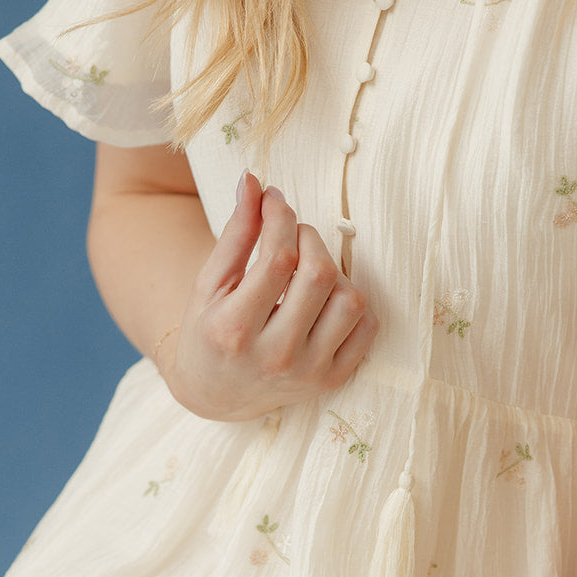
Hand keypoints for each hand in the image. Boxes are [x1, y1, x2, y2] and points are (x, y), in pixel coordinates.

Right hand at [164, 173, 377, 420]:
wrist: (215, 394)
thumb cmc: (209, 330)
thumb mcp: (210, 283)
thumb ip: (235, 233)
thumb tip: (254, 181)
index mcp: (235, 330)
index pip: (278, 259)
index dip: (282, 218)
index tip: (276, 201)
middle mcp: (275, 356)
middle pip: (319, 275)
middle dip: (309, 238)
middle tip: (293, 235)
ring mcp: (309, 372)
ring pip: (350, 300)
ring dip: (333, 270)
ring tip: (307, 270)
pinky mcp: (332, 380)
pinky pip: (367, 327)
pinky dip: (352, 301)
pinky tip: (325, 297)